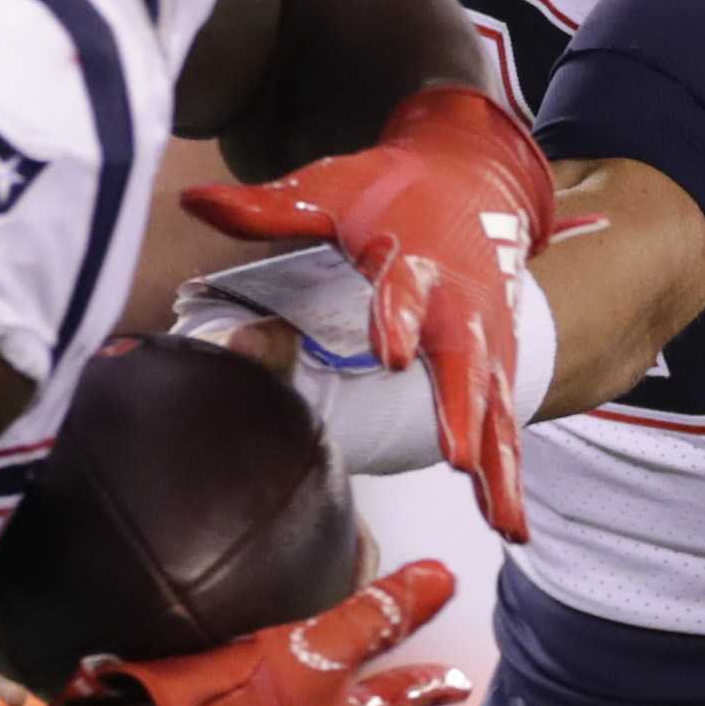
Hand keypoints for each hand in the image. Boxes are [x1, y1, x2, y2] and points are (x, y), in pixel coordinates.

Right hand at [83, 559, 466, 705]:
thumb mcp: (317, 653)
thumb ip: (373, 616)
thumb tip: (442, 579)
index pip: (398, 699)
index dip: (430, 685)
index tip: (461, 682)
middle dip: (381, 701)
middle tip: (405, 689)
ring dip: (328, 702)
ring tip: (334, 678)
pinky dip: (275, 697)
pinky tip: (254, 679)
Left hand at [181, 87, 555, 538]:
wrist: (473, 178)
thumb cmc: (390, 191)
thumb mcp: (331, 188)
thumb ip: (266, 208)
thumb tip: (193, 202)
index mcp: (413, 257)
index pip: (403, 289)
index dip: (398, 316)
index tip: (391, 352)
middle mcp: (458, 303)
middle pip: (463, 359)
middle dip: (460, 407)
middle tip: (456, 454)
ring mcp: (485, 339)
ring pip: (495, 408)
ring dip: (498, 464)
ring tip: (501, 521)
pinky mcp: (499, 365)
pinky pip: (505, 427)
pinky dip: (510, 475)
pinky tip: (509, 527)